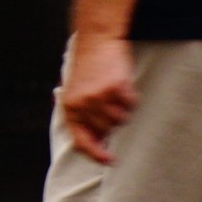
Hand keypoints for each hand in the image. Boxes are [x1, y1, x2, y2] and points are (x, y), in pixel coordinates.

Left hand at [58, 33, 137, 164]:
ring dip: (122, 108)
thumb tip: (97, 140)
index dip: (96, 153)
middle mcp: (83, 104)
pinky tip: (121, 84)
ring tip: (114, 92)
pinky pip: (131, 104)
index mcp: (70, 107)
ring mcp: (100, 96)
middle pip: (106, 130)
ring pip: (121, 119)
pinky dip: (131, 97)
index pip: (82, 140)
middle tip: (109, 104)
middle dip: (111, 121)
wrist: (96, 41)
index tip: (109, 160)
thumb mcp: (76, 92)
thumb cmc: (88, 67)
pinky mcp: (117, 88)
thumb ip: (82, 115)